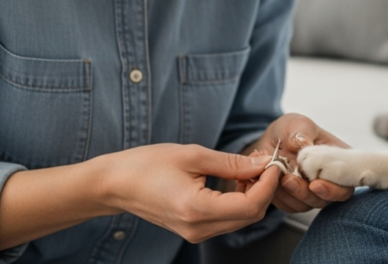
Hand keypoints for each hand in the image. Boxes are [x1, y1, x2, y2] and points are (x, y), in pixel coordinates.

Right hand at [97, 144, 280, 242]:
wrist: (115, 184)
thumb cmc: (146, 165)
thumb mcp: (192, 155)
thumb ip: (231, 163)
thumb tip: (262, 164)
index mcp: (197, 209)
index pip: (251, 205)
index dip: (268, 184)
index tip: (272, 163)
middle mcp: (198, 228)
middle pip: (251, 215)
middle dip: (264, 188)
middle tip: (264, 162)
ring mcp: (196, 233)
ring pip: (241, 219)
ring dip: (253, 194)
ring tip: (249, 168)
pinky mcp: (194, 230)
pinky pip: (228, 219)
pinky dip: (239, 200)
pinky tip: (236, 179)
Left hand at [245, 113, 353, 212]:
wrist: (271, 140)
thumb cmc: (292, 130)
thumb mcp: (298, 123)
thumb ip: (302, 133)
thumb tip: (303, 144)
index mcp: (338, 161)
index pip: (346, 184)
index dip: (335, 189)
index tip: (315, 184)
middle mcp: (328, 180)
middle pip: (325, 199)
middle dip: (306, 193)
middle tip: (289, 180)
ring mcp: (312, 192)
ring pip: (307, 205)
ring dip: (291, 195)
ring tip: (278, 178)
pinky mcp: (295, 199)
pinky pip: (289, 206)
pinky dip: (280, 197)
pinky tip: (271, 182)